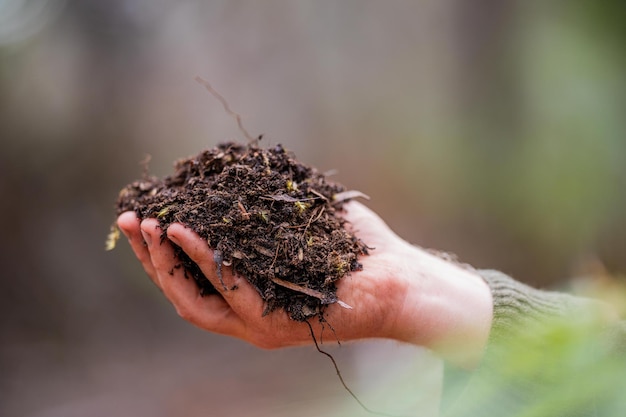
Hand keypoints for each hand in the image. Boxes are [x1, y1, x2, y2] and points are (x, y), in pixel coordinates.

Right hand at [118, 202, 492, 366]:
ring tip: (149, 224)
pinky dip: (203, 258)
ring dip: (167, 260)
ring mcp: (256, 323)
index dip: (158, 248)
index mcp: (245, 292)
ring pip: (194, 299)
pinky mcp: (274, 324)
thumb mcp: (297, 219)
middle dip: (149, 255)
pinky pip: (229, 288)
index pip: (188, 275)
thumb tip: (232, 169)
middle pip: (181, 290)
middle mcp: (244, 313)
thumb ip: (264, 206)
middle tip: (129, 218)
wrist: (398, 280)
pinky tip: (184, 230)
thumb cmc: (351, 247)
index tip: (140, 212)